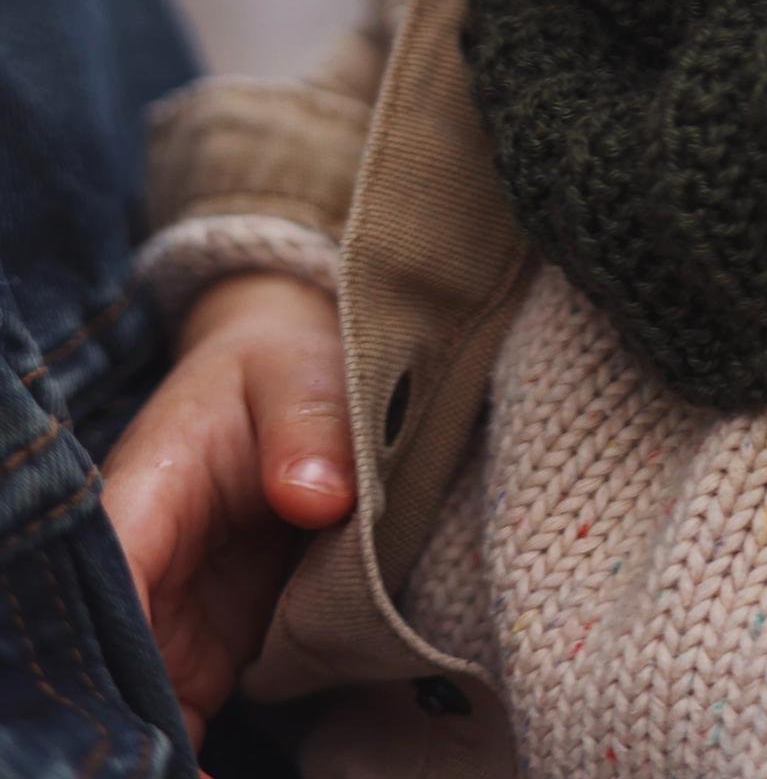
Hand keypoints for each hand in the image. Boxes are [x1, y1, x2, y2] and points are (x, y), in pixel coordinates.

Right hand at [103, 271, 354, 756]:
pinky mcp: (201, 654)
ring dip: (164, 757)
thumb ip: (309, 426)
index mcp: (141, 495)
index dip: (113, 653)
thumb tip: (319, 494)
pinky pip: (180, 726)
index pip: (106, 579)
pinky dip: (192, 765)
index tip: (152, 709)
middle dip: (136, 734)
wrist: (294, 383)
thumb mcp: (301, 373)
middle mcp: (136, 571)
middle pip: (106, 671)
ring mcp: (164, 621)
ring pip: (137, 712)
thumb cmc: (287, 369)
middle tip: (194, 775)